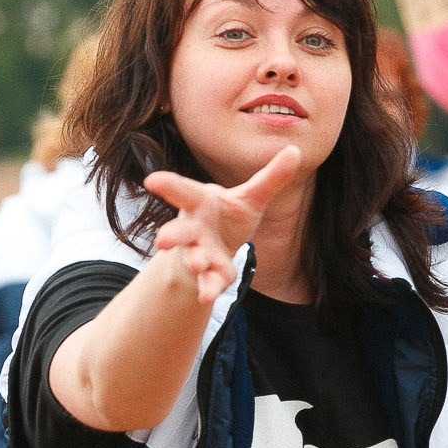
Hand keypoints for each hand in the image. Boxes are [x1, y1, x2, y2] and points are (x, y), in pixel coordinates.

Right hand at [144, 146, 303, 303]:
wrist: (214, 249)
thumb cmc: (227, 216)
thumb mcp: (250, 197)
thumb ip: (270, 177)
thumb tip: (296, 150)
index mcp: (200, 204)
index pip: (183, 192)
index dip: (168, 185)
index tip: (151, 180)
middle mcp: (193, 229)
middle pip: (179, 231)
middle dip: (171, 236)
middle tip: (161, 240)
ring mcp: (198, 253)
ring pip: (192, 258)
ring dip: (194, 262)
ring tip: (197, 266)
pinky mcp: (211, 274)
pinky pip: (209, 282)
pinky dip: (208, 289)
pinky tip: (207, 297)